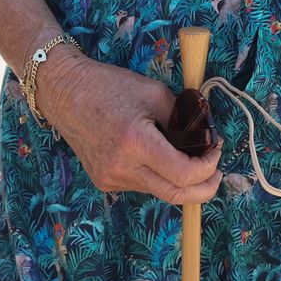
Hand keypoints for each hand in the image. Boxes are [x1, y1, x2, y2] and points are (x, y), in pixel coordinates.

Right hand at [38, 44, 222, 204]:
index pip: (184, 174)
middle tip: (216, 173)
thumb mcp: (153, 92)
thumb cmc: (108, 85)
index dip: (208, 167)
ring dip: (178, 179)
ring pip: (159, 191)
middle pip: (176, 195)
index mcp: (136, 142)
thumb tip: (204, 138)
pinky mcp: (104, 182)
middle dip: (204, 188)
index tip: (216, 149)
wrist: (64, 91)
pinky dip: (156, 175)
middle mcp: (122, 168)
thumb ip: (183, 117)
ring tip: (184, 155)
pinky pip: (141, 185)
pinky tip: (153, 154)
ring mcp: (111, 179)